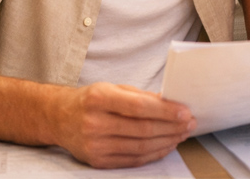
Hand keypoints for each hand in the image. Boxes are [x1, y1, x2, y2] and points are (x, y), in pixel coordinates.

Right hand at [52, 82, 194, 168]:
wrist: (60, 118)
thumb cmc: (91, 100)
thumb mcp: (113, 88)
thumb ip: (141, 96)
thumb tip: (171, 102)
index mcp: (99, 98)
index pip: (139, 107)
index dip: (166, 111)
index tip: (185, 112)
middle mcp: (94, 123)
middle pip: (142, 129)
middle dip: (172, 127)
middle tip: (190, 123)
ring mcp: (94, 145)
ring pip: (140, 147)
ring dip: (167, 141)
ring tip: (182, 134)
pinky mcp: (97, 161)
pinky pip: (132, 160)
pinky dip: (153, 153)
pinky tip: (166, 145)